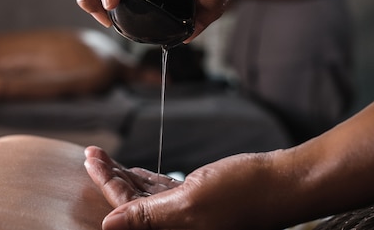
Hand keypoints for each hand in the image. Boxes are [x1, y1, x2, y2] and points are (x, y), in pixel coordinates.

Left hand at [84, 145, 278, 229]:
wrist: (283, 183)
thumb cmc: (243, 193)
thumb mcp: (190, 204)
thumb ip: (147, 216)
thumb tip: (108, 225)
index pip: (126, 212)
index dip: (105, 183)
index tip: (89, 159)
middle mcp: (177, 228)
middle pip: (131, 203)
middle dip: (109, 177)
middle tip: (92, 152)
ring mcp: (187, 215)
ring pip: (144, 196)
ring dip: (124, 174)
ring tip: (104, 155)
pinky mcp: (196, 201)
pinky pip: (161, 191)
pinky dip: (145, 178)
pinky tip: (132, 168)